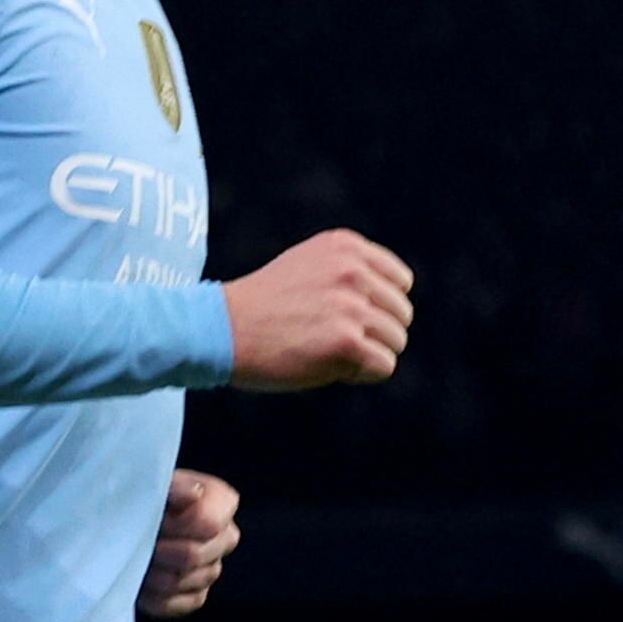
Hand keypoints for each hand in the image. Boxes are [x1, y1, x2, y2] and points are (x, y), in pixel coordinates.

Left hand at [139, 469, 240, 618]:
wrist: (122, 521)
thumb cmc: (140, 497)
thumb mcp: (152, 482)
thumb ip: (174, 485)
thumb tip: (193, 494)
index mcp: (222, 503)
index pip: (209, 523)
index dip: (175, 524)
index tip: (155, 518)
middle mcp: (225, 537)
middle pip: (194, 556)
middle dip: (159, 550)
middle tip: (138, 540)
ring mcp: (212, 569)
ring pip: (184, 581)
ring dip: (152, 572)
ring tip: (135, 557)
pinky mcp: (196, 596)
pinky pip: (179, 604)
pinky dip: (154, 596)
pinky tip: (140, 580)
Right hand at [220, 231, 412, 390]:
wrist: (221, 329)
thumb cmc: (261, 306)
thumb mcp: (307, 265)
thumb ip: (349, 272)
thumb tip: (395, 297)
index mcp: (346, 247)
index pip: (401, 282)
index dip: (378, 307)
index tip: (344, 317)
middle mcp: (353, 271)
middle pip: (401, 314)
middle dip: (374, 333)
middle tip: (330, 338)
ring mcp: (352, 306)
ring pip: (396, 341)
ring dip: (367, 355)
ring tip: (326, 351)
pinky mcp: (347, 342)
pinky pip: (384, 366)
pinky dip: (360, 374)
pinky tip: (328, 367)